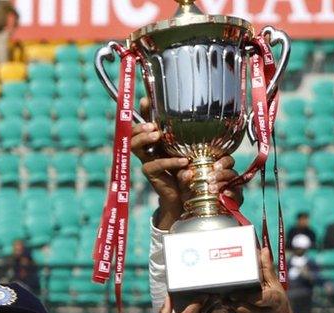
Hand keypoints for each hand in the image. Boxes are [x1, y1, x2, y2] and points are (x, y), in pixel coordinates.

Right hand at [133, 98, 243, 228]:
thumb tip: (202, 113)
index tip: (146, 99)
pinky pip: (155, 165)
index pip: (143, 121)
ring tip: (156, 134)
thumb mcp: (188, 148)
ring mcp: (146, 160)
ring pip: (134, 146)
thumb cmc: (188, 167)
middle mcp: (147, 147)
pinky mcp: (151, 173)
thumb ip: (189, 136)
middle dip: (139, 126)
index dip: (142, 110)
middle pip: (131, 132)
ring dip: (144, 138)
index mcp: (155, 139)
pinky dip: (169, 162)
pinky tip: (182, 160)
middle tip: (151, 124)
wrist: (185, 193)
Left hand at [223, 247, 305, 312]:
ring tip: (228, 304)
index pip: (255, 297)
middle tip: (225, 297)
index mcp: (274, 300)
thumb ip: (267, 270)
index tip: (233, 293)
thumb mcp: (276, 287)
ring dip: (230, 310)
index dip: (242, 296)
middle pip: (241, 307)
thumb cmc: (279, 306)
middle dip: (231, 302)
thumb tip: (263, 250)